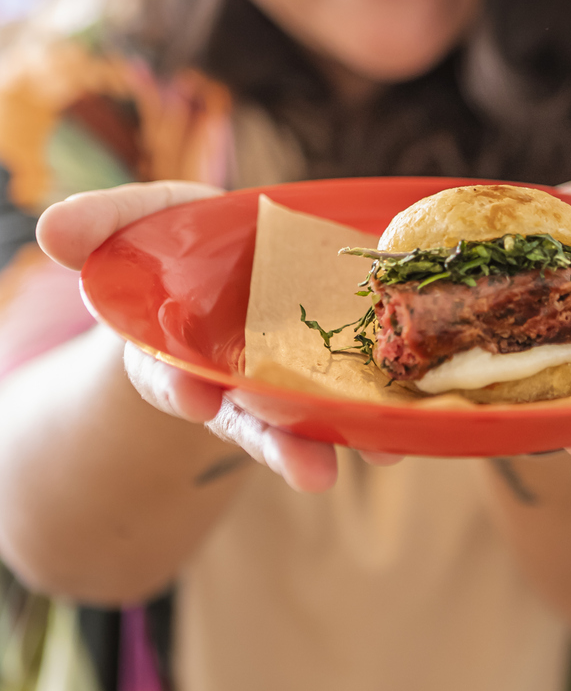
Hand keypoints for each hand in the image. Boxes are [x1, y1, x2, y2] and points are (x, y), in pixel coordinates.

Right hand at [36, 182, 396, 493]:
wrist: (234, 262)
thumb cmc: (181, 244)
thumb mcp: (139, 222)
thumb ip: (103, 224)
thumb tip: (53, 230)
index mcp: (169, 344)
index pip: (166, 371)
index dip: (177, 385)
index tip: (190, 397)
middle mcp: (223, 373)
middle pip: (245, 413)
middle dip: (272, 437)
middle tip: (307, 468)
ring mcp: (276, 378)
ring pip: (299, 419)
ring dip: (326, 443)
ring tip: (365, 460)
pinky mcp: (326, 371)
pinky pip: (347, 400)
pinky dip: (372, 423)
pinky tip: (397, 441)